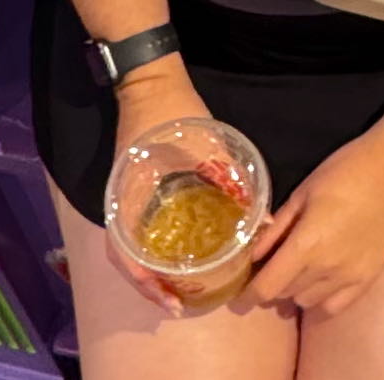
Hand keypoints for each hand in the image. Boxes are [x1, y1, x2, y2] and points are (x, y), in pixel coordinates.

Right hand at [104, 60, 214, 313]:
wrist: (151, 80)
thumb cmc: (175, 113)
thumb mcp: (206, 146)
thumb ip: (229, 181)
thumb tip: (261, 220)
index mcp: (131, 197)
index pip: (125, 253)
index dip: (146, 283)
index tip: (172, 302)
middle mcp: (122, 204)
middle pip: (126, 259)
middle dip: (150, 286)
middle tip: (180, 304)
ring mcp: (127, 197)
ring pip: (131, 248)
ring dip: (150, 272)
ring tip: (178, 290)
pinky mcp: (136, 190)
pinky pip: (138, 230)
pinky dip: (152, 250)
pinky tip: (176, 254)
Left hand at [242, 121, 383, 316]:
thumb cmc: (344, 171)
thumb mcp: (302, 192)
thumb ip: (277, 228)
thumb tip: (253, 254)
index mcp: (307, 245)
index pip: (268, 287)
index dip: (248, 295)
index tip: (238, 294)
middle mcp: (327, 270)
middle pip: (286, 294)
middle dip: (272, 283)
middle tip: (270, 264)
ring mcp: (350, 278)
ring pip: (308, 302)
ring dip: (296, 290)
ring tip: (297, 268)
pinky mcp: (369, 279)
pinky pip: (336, 307)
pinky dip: (321, 300)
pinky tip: (319, 283)